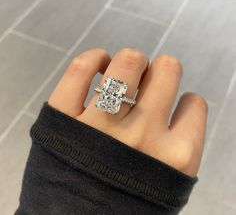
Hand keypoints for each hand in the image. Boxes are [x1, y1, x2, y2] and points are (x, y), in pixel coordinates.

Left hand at [48, 48, 207, 176]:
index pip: (195, 104)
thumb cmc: (126, 206)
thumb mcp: (167, 184)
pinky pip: (81, 69)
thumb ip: (178, 147)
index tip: (174, 108)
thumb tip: (180, 105)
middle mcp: (143, 136)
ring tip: (126, 71)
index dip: (186, 102)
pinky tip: (99, 63)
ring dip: (133, 61)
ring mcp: (101, 126)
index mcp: (176, 158)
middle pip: (167, 70)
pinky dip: (93, 59)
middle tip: (149, 82)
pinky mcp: (62, 118)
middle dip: (161, 70)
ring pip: (129, 62)